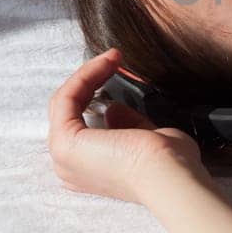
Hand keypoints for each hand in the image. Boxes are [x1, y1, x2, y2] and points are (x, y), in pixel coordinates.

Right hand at [48, 48, 208, 204]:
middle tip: (114, 59)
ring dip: (87, 74)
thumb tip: (112, 109)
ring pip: (64, 102)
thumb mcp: (147, 137)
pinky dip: (84, 76)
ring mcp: (62, 155)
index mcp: (87, 171)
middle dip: (89, 80)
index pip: (80, 124)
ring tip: (113, 57)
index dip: (95, 94)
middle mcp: (68, 166)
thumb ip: (128, 125)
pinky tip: (106, 63)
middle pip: (68, 111)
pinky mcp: (63, 140)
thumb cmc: (167, 164)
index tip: (117, 71)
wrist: (168, 175)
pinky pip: (66, 98)